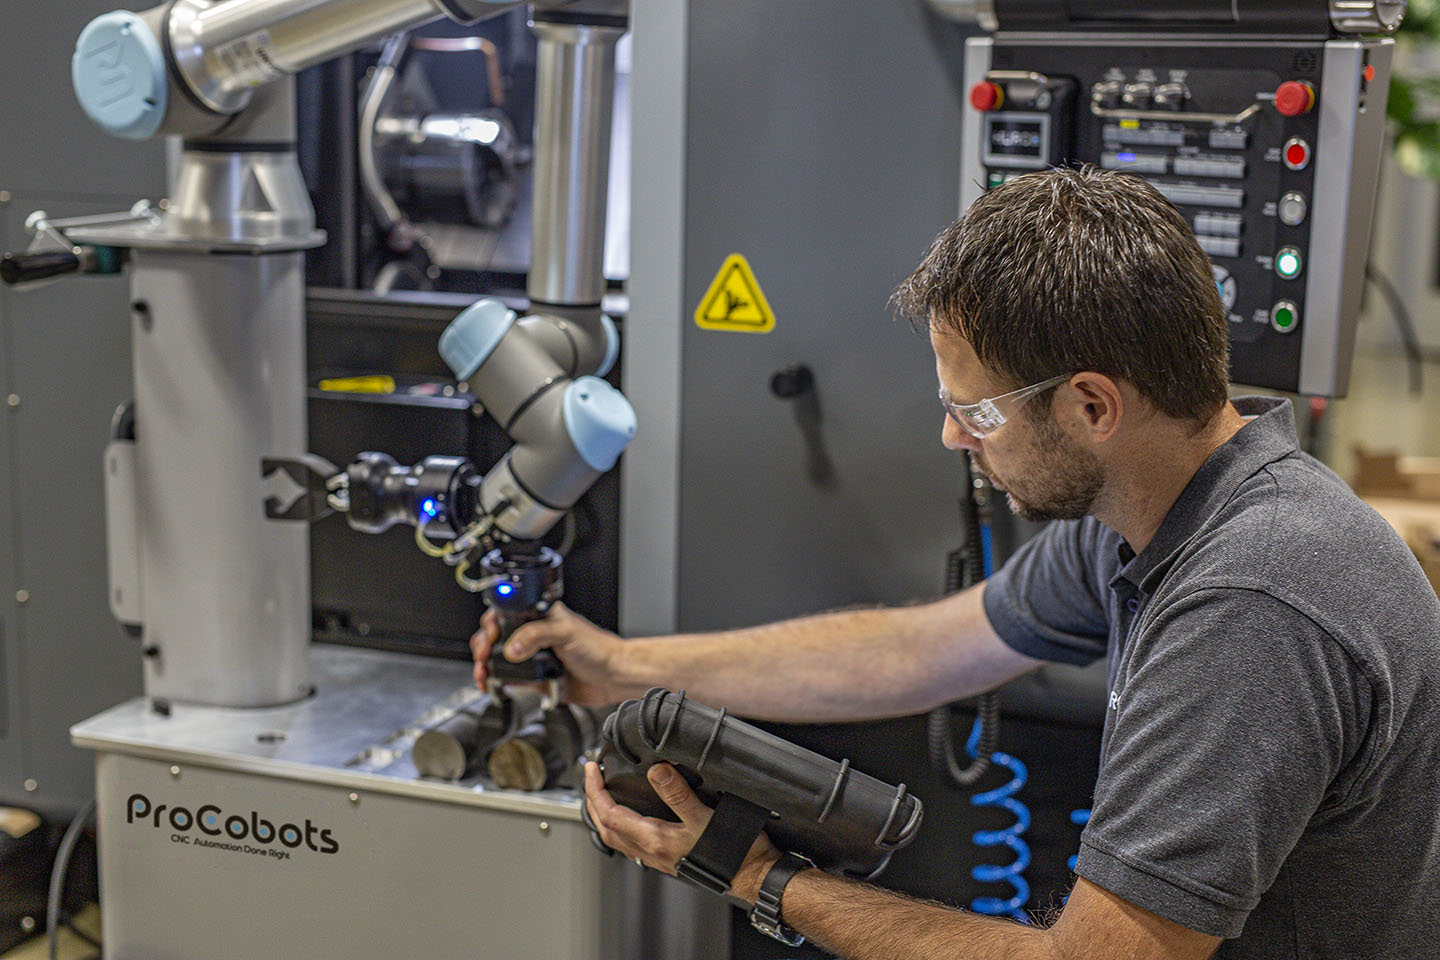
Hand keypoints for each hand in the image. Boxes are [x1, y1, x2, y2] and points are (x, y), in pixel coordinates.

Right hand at [470, 603, 623, 704]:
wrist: (613, 677)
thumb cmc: (599, 648)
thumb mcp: (565, 632)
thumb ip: (536, 635)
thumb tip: (511, 647)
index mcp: (540, 617)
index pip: (505, 614)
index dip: (491, 624)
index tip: (489, 636)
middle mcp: (534, 635)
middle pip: (496, 637)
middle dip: (483, 646)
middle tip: (483, 656)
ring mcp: (533, 657)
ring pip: (498, 659)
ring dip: (485, 666)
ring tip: (483, 674)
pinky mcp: (535, 678)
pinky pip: (509, 679)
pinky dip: (496, 682)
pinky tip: (493, 685)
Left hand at [583, 761, 779, 903]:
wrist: (752, 875)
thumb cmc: (734, 853)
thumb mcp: (704, 817)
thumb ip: (678, 794)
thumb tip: (656, 771)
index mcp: (655, 839)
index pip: (610, 814)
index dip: (595, 790)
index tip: (591, 769)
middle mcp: (651, 851)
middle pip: (605, 827)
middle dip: (592, 802)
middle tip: (591, 779)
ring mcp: (658, 858)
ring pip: (616, 837)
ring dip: (603, 816)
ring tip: (604, 796)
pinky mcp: (667, 859)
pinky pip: (631, 844)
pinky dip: (621, 827)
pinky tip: (631, 820)